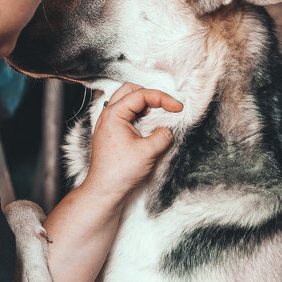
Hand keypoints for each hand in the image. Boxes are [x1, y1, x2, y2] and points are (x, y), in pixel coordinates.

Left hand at [82, 82, 182, 203]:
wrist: (104, 190)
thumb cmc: (119, 172)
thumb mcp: (148, 152)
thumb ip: (163, 136)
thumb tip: (168, 130)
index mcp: (114, 114)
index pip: (141, 94)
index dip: (163, 98)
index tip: (177, 108)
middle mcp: (108, 115)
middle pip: (131, 90)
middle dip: (151, 95)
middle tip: (166, 106)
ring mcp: (108, 123)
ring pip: (127, 101)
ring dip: (144, 103)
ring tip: (157, 114)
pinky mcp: (111, 133)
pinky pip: (125, 114)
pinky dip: (138, 114)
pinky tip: (147, 125)